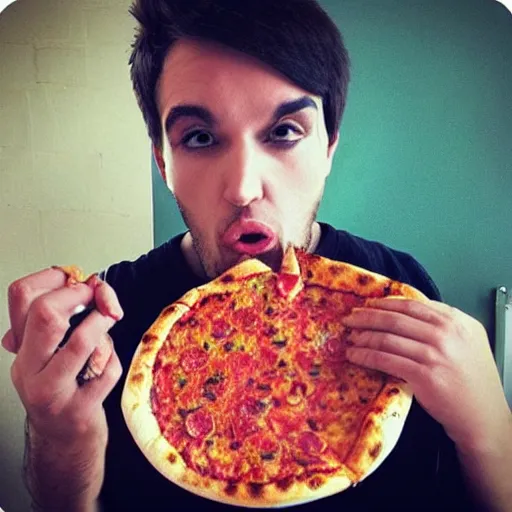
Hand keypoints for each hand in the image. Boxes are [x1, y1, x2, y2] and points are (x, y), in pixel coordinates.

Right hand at [1, 267, 122, 444]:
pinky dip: (114, 360)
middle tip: (101, 301)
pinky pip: (107, 371)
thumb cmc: (64, 389)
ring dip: (103, 325)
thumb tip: (87, 284)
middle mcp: (28, 368)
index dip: (55, 277)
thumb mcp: (51, 353)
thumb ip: (60, 320)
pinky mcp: (78, 411)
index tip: (79, 282)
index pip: (20, 294)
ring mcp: (51, 392)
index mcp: (21, 347)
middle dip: (83, 296)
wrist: (64, 443)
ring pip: (80, 341)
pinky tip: (108, 364)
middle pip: (46, 312)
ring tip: (110, 323)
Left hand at [343, 298, 509, 451]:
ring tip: (350, 337)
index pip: (412, 305)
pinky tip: (354, 356)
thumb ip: (441, 323)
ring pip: (387, 339)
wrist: (482, 416)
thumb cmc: (473, 380)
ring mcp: (434, 354)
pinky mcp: (423, 375)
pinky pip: (385, 360)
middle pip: (395, 319)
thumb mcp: (467, 340)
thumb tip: (405, 310)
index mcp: (455, 321)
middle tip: (349, 318)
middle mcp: (446, 334)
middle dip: (367, 317)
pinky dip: (365, 356)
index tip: (368, 305)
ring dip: (362, 337)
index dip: (385, 304)